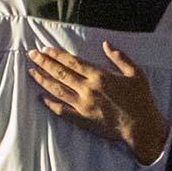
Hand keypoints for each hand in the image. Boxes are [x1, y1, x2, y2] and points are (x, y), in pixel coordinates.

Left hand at [27, 41, 169, 164]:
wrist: (141, 126)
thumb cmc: (140, 99)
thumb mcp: (135, 73)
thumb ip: (119, 57)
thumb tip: (106, 44)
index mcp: (99, 75)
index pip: (72, 62)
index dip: (56, 55)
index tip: (45, 49)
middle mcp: (88, 88)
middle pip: (60, 73)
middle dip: (44, 62)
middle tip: (31, 55)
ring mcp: (83, 105)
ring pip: (57, 90)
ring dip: (43, 80)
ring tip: (31, 72)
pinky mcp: (82, 119)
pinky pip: (61, 110)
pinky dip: (50, 104)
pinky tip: (40, 97)